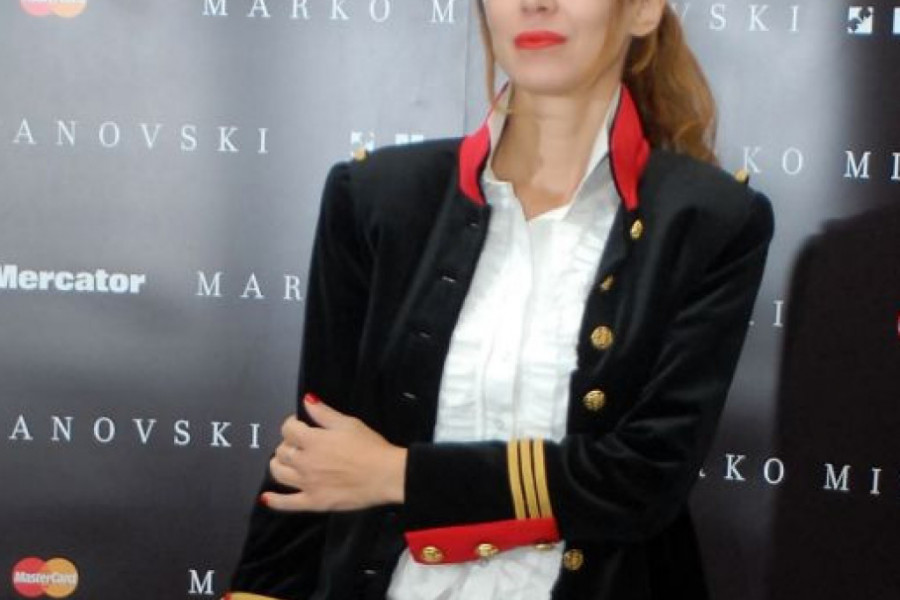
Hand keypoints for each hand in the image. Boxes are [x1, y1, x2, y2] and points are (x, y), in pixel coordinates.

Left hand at [262, 394, 406, 511]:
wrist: (386, 475)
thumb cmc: (371, 447)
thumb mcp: (348, 423)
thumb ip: (324, 413)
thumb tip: (307, 401)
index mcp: (313, 440)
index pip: (288, 429)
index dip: (291, 424)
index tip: (299, 424)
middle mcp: (305, 462)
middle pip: (281, 451)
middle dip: (287, 443)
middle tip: (298, 443)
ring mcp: (307, 484)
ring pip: (279, 473)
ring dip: (278, 464)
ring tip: (286, 462)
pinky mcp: (313, 502)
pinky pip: (287, 504)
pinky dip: (274, 501)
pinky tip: (266, 498)